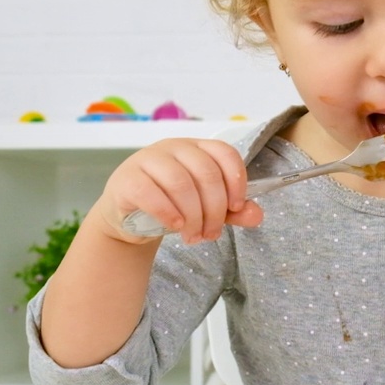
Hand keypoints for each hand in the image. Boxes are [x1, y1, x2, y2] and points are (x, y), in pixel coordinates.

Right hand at [91, 138, 263, 244]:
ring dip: (193, 216)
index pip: (224, 153)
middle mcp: (173, 148)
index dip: (236, 180)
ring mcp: (148, 160)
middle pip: (206, 173)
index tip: (236, 207)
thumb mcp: (205, 208)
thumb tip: (257, 215)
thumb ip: (231, 211)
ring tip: (194, 236)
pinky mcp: (127, 179)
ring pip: (181, 183)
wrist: (128, 217)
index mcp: (196, 148)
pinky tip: (175, 225)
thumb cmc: (171, 206)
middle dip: (215, 209)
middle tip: (211, 234)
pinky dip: (168, 212)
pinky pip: (151, 193)